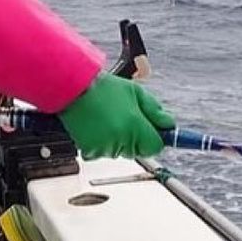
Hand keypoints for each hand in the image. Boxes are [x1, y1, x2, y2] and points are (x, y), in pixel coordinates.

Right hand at [58, 73, 173, 158]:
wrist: (72, 90)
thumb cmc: (102, 88)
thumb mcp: (135, 92)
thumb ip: (155, 110)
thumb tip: (169, 124)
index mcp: (135, 126)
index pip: (156, 146)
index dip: (155, 137)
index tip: (153, 131)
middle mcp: (121, 140)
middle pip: (139, 150)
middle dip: (135, 137)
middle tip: (124, 117)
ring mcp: (104, 148)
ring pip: (121, 152)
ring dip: (118, 140)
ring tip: (107, 119)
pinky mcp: (90, 152)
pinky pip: (103, 152)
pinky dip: (102, 143)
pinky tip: (96, 126)